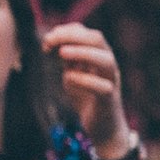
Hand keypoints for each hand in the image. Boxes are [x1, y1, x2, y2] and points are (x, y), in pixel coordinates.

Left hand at [43, 22, 131, 155]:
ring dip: (82, 52)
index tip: (48, 39)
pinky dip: (84, 79)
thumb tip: (51, 39)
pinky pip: (102, 87)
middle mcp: (108, 66)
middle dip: (73, 36)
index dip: (67, 31)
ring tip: (62, 53)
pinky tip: (67, 78)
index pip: (87, 33)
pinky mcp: (110, 100)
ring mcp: (111, 81)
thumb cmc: (88, 99)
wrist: (104, 128)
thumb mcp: (73, 73)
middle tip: (50, 41)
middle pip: (98, 39)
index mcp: (100, 57)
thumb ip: (67, 59)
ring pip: (105, 60)